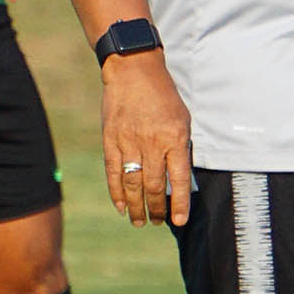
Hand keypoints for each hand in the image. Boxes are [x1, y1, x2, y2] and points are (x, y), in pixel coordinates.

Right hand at [100, 49, 194, 228]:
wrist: (134, 70)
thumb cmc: (163, 96)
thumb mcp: (182, 119)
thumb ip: (181, 148)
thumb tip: (179, 181)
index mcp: (174, 138)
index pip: (179, 178)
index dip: (179, 203)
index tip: (180, 221)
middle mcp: (152, 142)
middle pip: (154, 185)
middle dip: (157, 209)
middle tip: (157, 222)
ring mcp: (129, 141)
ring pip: (132, 183)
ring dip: (136, 206)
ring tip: (139, 221)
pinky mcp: (110, 139)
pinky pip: (113, 172)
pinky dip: (116, 193)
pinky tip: (121, 207)